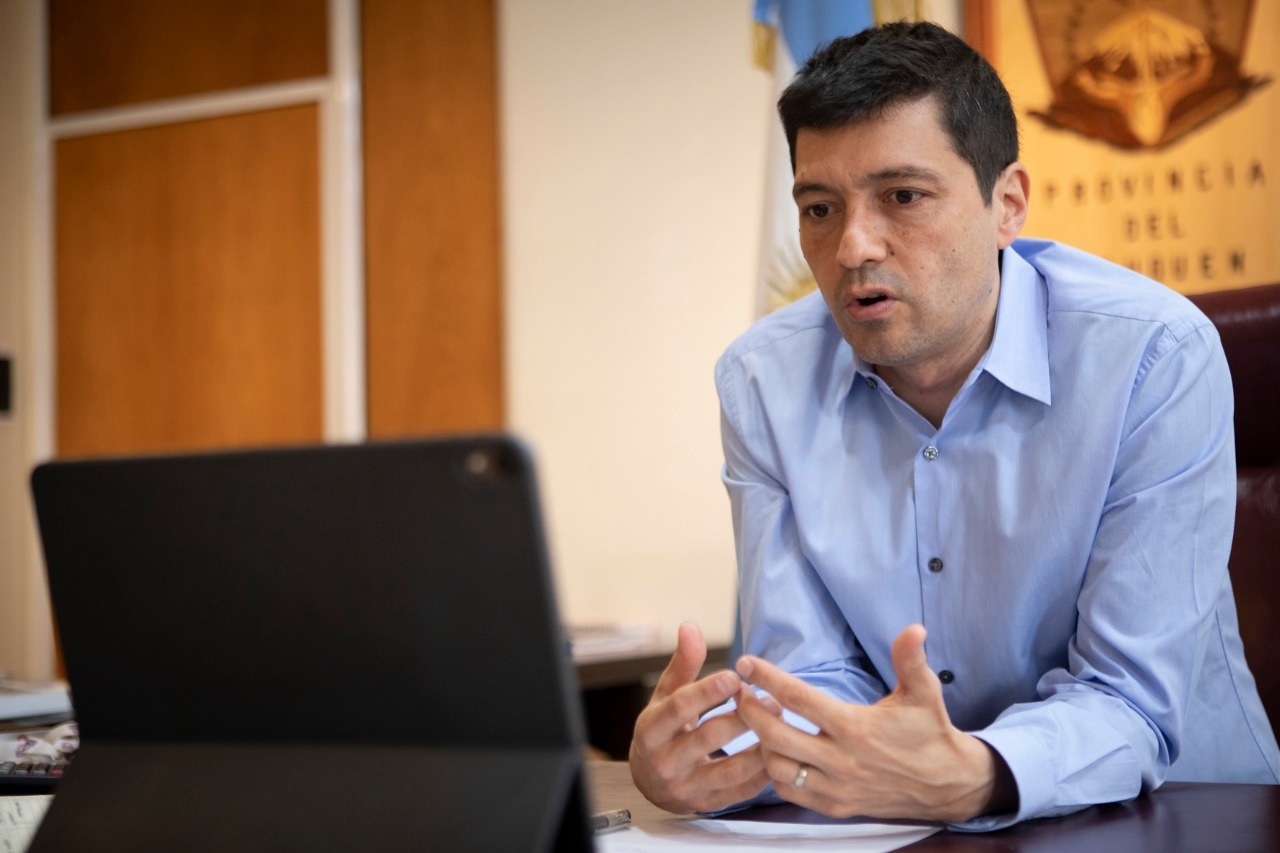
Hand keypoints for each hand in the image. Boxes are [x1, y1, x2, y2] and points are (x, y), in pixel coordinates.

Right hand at [629, 622, 770, 812]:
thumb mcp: (666, 695)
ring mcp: (685, 786)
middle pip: (708, 736)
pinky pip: (739, 792)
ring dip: (760, 747)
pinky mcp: (704, 804)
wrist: (649, 780)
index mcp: (651, 729)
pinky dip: (762, 774)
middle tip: (772, 701)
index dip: (708, 691)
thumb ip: (683, 663)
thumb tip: (690, 626)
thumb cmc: (664, 727)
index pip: (680, 707)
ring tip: (780, 725)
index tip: (735, 676)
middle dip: (744, 716)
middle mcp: (664, 761)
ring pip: (729, 769)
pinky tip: (777, 754)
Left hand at [735, 624, 998, 821]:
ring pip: (777, 767)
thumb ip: (911, 660)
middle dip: (749, 710)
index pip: (798, 699)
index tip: (745, 663)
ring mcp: (836, 787)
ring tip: (758, 718)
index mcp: (855, 728)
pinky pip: (790, 791)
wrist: (948, 785)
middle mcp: (841, 760)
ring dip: (759, 742)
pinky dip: (775, 772)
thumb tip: (914, 628)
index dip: (767, 678)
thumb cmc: (930, 733)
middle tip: (739, 691)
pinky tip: (774, 750)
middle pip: (775, 736)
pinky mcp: (836, 806)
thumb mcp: (924, 692)